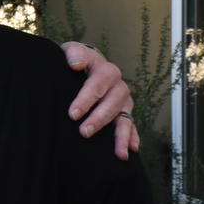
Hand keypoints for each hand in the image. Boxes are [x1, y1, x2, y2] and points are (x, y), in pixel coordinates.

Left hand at [61, 41, 138, 160]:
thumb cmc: (75, 59)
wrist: (85, 63)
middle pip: (112, 104)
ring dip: (121, 136)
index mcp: (106, 70)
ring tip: (119, 153)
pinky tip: (132, 150)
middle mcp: (118, 86)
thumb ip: (74, 54)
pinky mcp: (125, 112)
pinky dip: (132, 137)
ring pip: (124, 118)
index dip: (86, 100)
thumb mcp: (71, 50)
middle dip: (99, 119)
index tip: (72, 114)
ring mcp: (124, 100)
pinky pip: (131, 126)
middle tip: (84, 132)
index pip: (97, 85)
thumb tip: (76, 64)